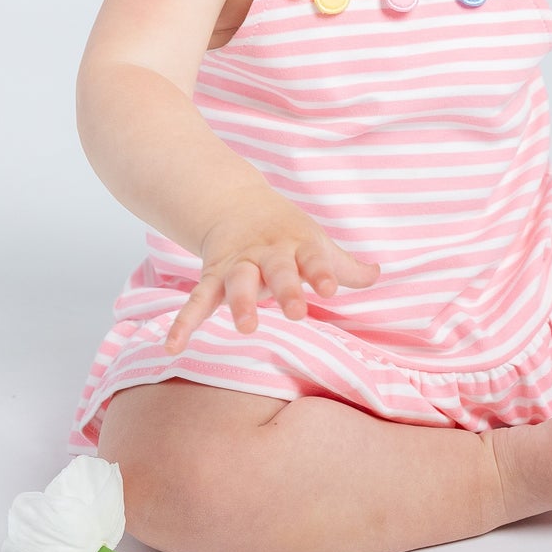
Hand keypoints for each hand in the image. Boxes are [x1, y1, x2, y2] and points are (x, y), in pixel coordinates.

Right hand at [163, 185, 380, 351]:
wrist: (237, 205)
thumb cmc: (287, 234)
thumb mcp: (316, 243)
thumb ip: (344, 266)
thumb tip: (377, 275)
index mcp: (296, 244)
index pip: (312, 258)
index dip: (322, 272)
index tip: (331, 289)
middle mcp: (267, 254)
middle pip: (276, 270)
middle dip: (285, 290)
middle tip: (297, 313)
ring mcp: (238, 265)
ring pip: (237, 282)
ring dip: (241, 302)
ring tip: (246, 325)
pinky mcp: (212, 277)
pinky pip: (196, 300)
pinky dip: (183, 322)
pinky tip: (173, 346)